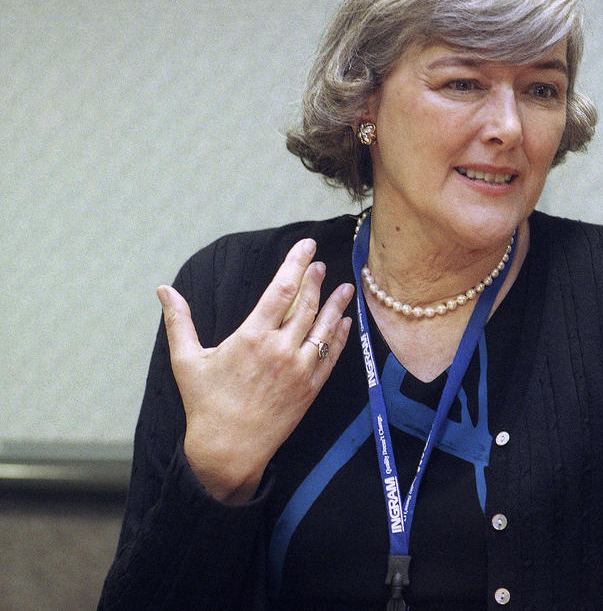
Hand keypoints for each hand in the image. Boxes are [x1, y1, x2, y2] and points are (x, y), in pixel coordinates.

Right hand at [157, 238, 354, 502]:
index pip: (281, 289)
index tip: (307, 247)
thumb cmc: (205, 404)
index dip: (296, 264)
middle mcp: (280, 350)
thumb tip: (163, 289)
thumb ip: (179, 321)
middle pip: (306, 305)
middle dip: (315, 280)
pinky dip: (340, 337)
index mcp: (251, 337)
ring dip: (336, 305)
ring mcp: (299, 369)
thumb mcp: (187, 360)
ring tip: (345, 286)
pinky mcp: (310, 388)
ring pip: (323, 328)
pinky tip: (345, 322)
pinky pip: (331, 356)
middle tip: (320, 264)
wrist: (228, 450)